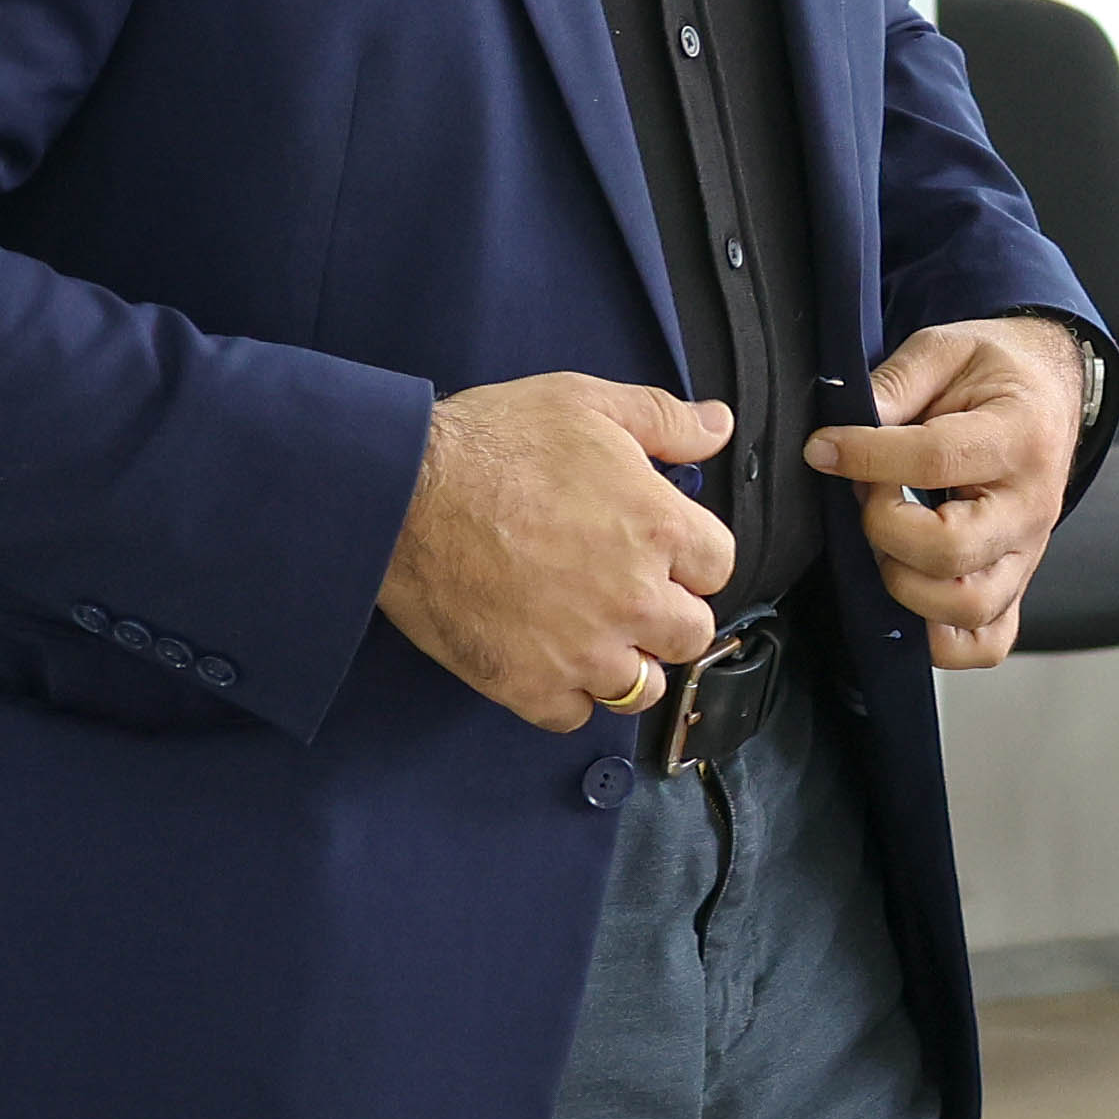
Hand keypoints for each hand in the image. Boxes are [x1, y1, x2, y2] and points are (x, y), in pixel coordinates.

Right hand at [380, 371, 731, 727]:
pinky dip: (566, 694)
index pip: (718, 566)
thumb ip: (665, 419)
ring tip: (588, 629)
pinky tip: (545, 655)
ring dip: (625, 661)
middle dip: (667, 614)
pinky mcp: (530, 686)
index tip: (659, 550)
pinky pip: (575, 716)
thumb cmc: (489, 443)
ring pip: (642, 687)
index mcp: (658, 528)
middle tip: (625, 591)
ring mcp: (583, 651)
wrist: (399, 493)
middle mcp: (633, 599)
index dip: (689, 556)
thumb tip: (719, 426)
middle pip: (691, 635)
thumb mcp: (585, 402)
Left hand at [805, 314, 1095, 670]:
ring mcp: (1028, 554)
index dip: (864, 458)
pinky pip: (986, 642)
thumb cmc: (997, 372)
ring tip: (887, 539)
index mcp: (1019, 436)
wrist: (1053, 391)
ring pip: (967, 607)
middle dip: (883, 526)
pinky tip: (910, 595)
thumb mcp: (945, 348)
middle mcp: (1031, 507)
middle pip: (950, 551)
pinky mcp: (1018, 584)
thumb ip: (894, 384)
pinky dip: (939, 636)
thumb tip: (841, 434)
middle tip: (867, 493)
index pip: (933, 461)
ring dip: (905, 583)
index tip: (824, 448)